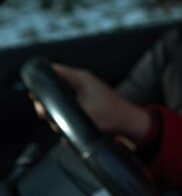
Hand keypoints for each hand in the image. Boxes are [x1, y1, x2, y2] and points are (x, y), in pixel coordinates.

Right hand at [37, 64, 151, 142]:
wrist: (130, 123)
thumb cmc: (113, 116)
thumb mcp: (85, 114)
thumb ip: (63, 111)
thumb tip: (44, 111)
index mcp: (80, 78)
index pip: (53, 70)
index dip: (41, 81)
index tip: (37, 96)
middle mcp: (80, 82)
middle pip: (53, 86)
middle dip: (47, 102)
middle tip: (48, 115)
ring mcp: (82, 92)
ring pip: (59, 99)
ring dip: (58, 113)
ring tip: (63, 123)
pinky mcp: (85, 102)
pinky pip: (68, 107)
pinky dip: (67, 116)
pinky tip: (71, 125)